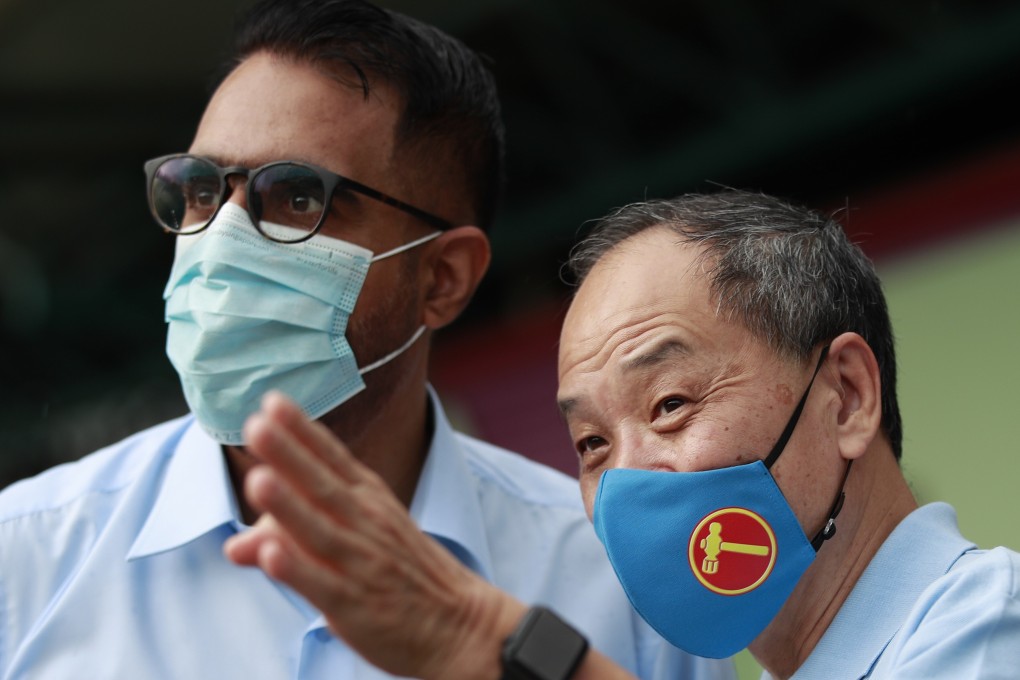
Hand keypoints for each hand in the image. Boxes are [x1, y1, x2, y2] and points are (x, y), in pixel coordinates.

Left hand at [223, 391, 525, 678]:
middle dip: (289, 454)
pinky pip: (323, 585)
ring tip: (258, 479)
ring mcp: (361, 563)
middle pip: (322, 485)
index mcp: (368, 499)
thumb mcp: (354, 540)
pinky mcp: (354, 605)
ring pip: (320, 531)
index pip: (332, 458)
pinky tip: (271, 555)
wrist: (458, 622)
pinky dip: (298, 569)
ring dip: (288, 506)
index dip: (302, 430)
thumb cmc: (400, 572)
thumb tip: (235, 545)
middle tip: (257, 423)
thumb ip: (293, 536)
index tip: (273, 400)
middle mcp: (365, 523)